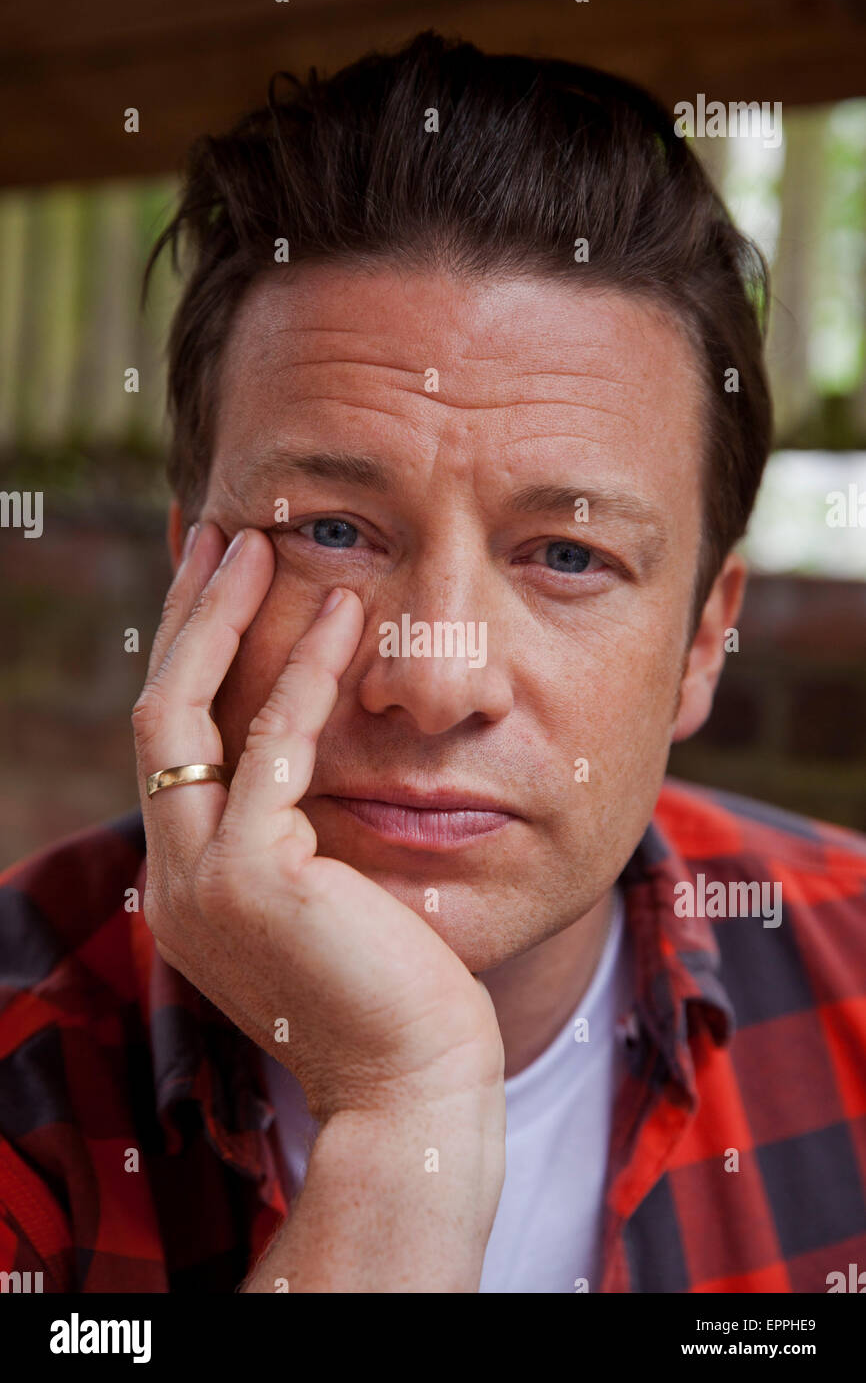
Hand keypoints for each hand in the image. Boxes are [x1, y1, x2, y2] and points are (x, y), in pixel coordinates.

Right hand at [131, 522, 503, 1123]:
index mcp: (195, 877)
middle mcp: (178, 874)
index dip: (193, 654)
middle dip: (188, 618)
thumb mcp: (335, 896)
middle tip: (222, 534)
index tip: (225, 583)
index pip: (175, 743)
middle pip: (159, 714)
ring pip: (187, 717)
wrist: (416, 1085)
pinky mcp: (253, 879)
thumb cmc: (400, 991)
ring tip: (266, 544)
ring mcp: (201, 880)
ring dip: (226, 621)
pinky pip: (273, 748)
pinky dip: (305, 674)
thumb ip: (307, 830)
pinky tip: (343, 614)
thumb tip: (322, 756)